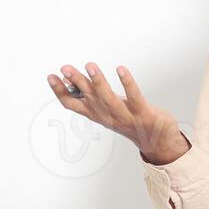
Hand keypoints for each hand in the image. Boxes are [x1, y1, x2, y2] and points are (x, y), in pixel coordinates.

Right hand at [46, 63, 187, 163]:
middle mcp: (108, 116)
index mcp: (97, 115)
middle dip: (76, 82)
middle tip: (65, 68)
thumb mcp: (107, 109)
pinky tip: (121, 69)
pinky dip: (128, 83)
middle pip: (88, 98)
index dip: (60, 91)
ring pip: (108, 98)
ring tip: (90, 65)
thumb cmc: (129, 120)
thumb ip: (92, 95)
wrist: (157, 142)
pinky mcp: (143, 114)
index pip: (72, 104)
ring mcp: (125, 116)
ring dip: (98, 82)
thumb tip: (73, 79)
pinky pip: (135, 97)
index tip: (51, 76)